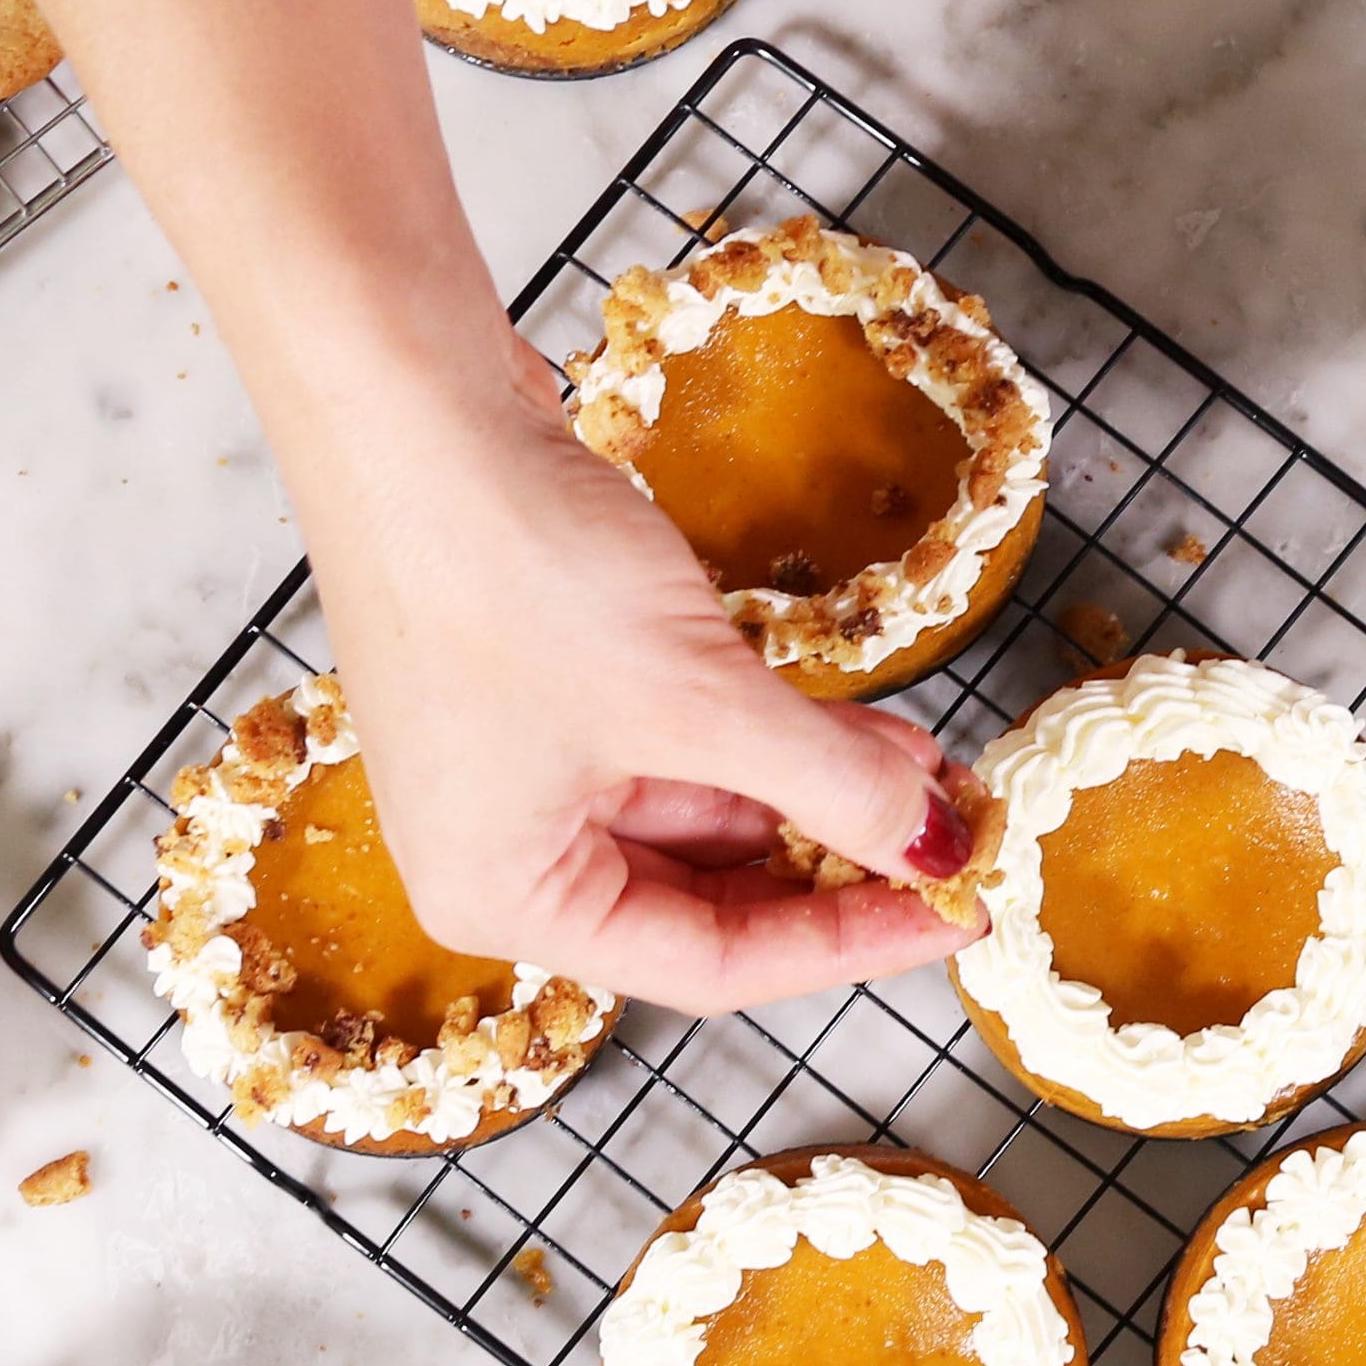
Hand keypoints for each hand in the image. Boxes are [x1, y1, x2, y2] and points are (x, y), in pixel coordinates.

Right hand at [298, 338, 976, 1014]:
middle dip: (839, 861)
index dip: (850, 943)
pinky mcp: (550, 680)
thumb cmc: (508, 567)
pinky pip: (682, 740)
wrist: (405, 399)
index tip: (959, 912)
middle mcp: (505, 849)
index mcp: (508, 897)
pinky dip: (769, 736)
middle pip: (708, 898)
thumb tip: (938, 842)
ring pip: (705, 813)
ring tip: (933, 768)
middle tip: (958, 832)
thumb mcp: (697, 698)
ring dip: (817, 791)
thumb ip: (830, 784)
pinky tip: (863, 725)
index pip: (712, 965)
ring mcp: (524, 762)